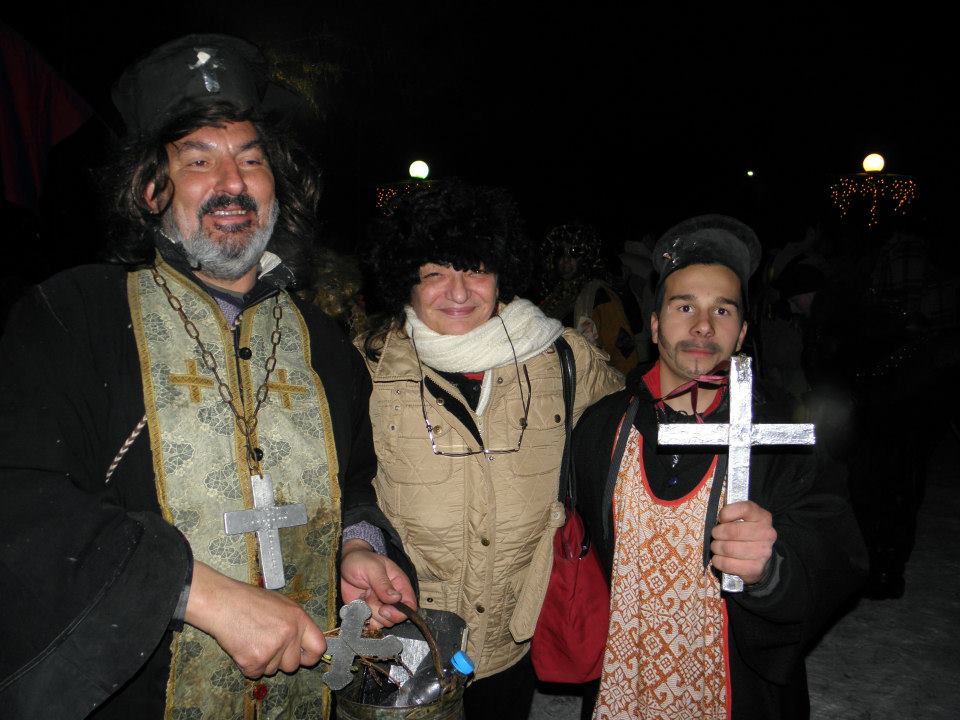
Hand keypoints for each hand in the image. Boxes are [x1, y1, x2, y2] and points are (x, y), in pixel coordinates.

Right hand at [184, 561, 326, 678]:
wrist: (223, 603)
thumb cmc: (250, 601)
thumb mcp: (282, 605)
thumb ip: (296, 624)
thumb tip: (306, 644)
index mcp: (299, 619)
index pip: (319, 647)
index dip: (310, 656)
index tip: (302, 657)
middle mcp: (289, 635)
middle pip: (293, 665)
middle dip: (281, 661)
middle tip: (266, 644)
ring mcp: (272, 649)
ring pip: (273, 670)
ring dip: (263, 661)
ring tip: (252, 639)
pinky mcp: (254, 661)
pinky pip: (256, 674)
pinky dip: (248, 665)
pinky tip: (243, 646)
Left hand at [340, 539, 416, 627]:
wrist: (343, 565)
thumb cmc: (361, 561)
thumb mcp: (372, 568)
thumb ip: (383, 584)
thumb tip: (396, 598)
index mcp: (399, 584)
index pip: (410, 605)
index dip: (400, 612)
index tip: (384, 609)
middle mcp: (392, 598)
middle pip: (396, 618)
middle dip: (380, 611)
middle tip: (369, 595)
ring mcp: (380, 606)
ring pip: (382, 622)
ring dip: (370, 612)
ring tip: (364, 595)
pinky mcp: (369, 612)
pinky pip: (371, 625)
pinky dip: (363, 619)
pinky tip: (359, 605)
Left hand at [710, 501, 776, 584]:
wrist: (759, 557)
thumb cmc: (744, 533)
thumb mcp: (742, 518)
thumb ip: (732, 514)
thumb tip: (717, 519)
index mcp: (763, 517)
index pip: (745, 509)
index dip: (727, 512)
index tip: (721, 518)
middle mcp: (766, 533)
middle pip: (733, 531)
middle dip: (717, 533)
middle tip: (715, 535)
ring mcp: (763, 552)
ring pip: (729, 549)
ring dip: (716, 548)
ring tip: (716, 547)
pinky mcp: (756, 568)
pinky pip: (729, 564)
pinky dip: (718, 561)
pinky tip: (718, 558)